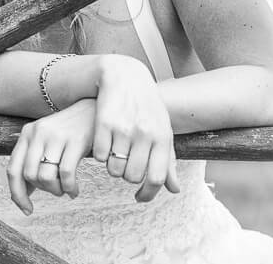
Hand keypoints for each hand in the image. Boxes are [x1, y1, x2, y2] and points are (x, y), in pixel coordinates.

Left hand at [6, 99, 95, 213]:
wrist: (93, 110)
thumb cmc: (68, 131)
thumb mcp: (46, 141)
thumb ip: (33, 162)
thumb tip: (22, 194)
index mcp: (27, 134)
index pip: (13, 169)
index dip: (17, 194)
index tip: (27, 209)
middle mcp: (38, 133)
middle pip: (30, 176)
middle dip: (43, 190)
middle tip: (56, 191)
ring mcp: (56, 136)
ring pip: (46, 177)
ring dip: (57, 191)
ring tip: (65, 190)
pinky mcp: (76, 140)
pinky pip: (66, 174)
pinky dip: (70, 188)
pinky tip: (74, 190)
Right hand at [90, 55, 179, 201]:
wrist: (125, 75)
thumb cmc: (146, 107)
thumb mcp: (162, 130)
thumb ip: (168, 161)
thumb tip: (174, 190)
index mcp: (162, 137)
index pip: (156, 178)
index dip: (147, 193)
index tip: (139, 197)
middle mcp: (144, 134)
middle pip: (132, 176)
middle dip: (127, 177)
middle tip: (125, 166)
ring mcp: (123, 128)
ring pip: (113, 169)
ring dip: (112, 167)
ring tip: (114, 155)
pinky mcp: (103, 123)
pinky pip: (98, 155)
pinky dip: (99, 155)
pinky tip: (104, 144)